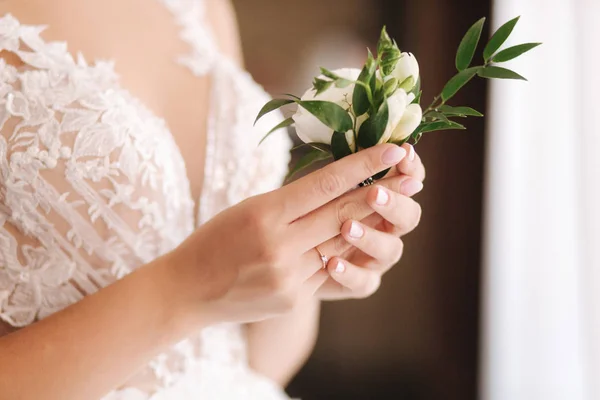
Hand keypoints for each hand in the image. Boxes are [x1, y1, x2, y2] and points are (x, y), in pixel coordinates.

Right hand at [165, 144, 410, 325]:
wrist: (187, 290)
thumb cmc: (216, 239)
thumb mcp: (249, 207)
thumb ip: (293, 200)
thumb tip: (338, 186)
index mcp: (265, 213)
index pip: (325, 183)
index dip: (363, 164)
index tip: (392, 148)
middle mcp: (280, 245)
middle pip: (343, 214)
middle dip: (382, 192)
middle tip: (412, 175)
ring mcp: (290, 276)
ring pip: (343, 244)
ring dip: (372, 223)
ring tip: (397, 203)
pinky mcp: (295, 299)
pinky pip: (330, 272)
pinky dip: (345, 254)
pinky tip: (362, 238)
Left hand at [314, 143, 425, 299]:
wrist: (287, 255)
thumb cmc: (305, 209)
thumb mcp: (320, 185)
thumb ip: (342, 168)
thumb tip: (354, 130)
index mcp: (384, 195)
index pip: (409, 178)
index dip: (411, 167)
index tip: (402, 152)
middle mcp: (388, 226)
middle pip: (409, 215)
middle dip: (394, 202)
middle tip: (374, 192)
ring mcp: (377, 257)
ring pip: (391, 249)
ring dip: (371, 237)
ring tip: (346, 228)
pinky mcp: (360, 283)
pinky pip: (365, 282)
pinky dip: (350, 273)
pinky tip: (331, 263)